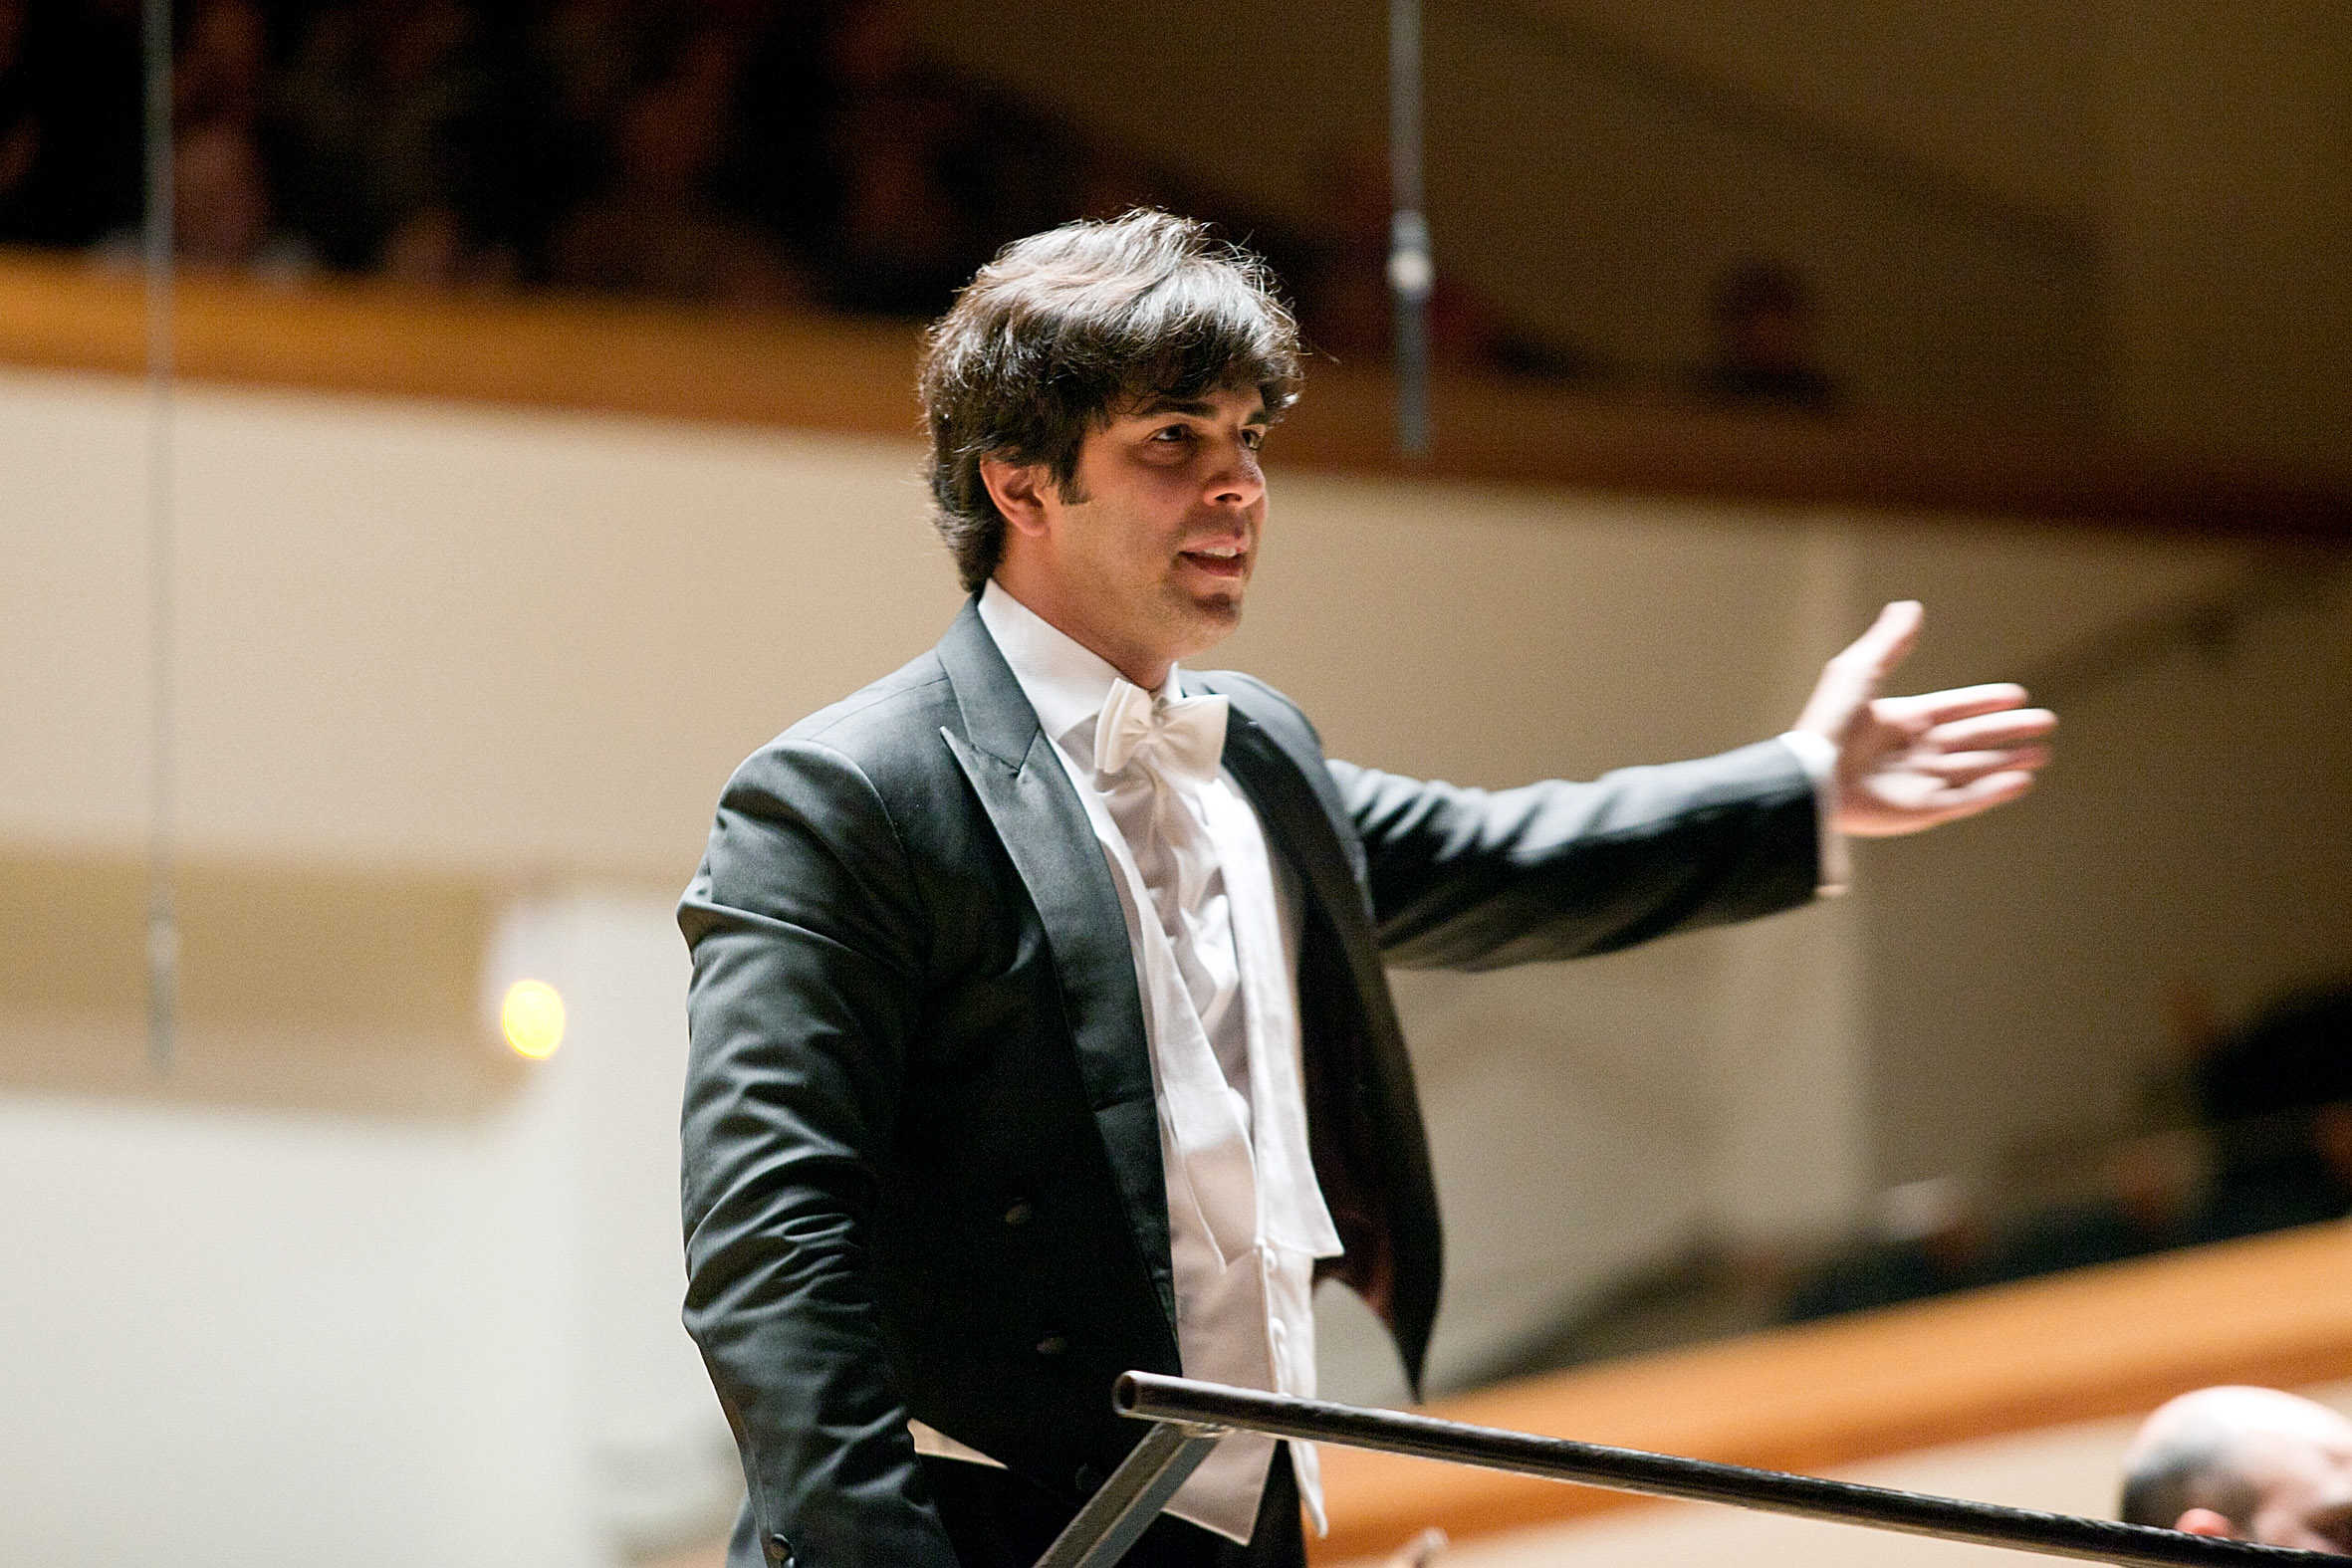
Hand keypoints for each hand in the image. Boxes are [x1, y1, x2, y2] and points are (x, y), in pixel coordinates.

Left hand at [1795, 601, 2054, 837]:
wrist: (1813, 774)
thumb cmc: (1832, 722)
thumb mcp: (1859, 671)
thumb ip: (1889, 643)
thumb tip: (1910, 606)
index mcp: (1901, 719)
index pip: (1954, 709)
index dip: (1984, 701)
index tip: (2017, 694)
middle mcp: (1913, 751)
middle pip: (1972, 740)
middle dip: (2007, 732)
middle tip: (2046, 724)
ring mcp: (1917, 782)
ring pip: (1974, 770)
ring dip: (2008, 762)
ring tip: (2041, 754)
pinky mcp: (1919, 811)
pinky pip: (1964, 801)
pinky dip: (1993, 791)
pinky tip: (2021, 781)